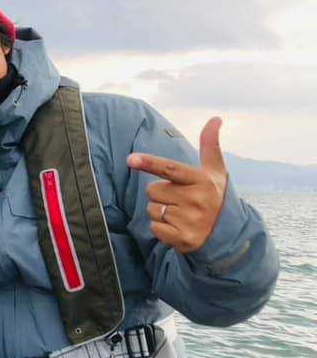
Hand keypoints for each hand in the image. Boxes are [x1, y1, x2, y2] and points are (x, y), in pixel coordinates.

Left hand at [127, 116, 228, 253]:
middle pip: (152, 190)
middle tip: (180, 199)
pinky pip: (154, 228)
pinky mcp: (183, 239)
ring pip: (151, 209)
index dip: (149, 163)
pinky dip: (161, 229)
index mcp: (202, 181)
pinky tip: (178, 228)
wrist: (227, 233)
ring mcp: (190, 220)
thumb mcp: (215, 171)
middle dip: (160, 194)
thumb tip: (216, 118)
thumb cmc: (214, 195)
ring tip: (180, 214)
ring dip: (159, 211)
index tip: (130, 159)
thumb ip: (210, 145)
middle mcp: (197, 200)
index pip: (170, 169)